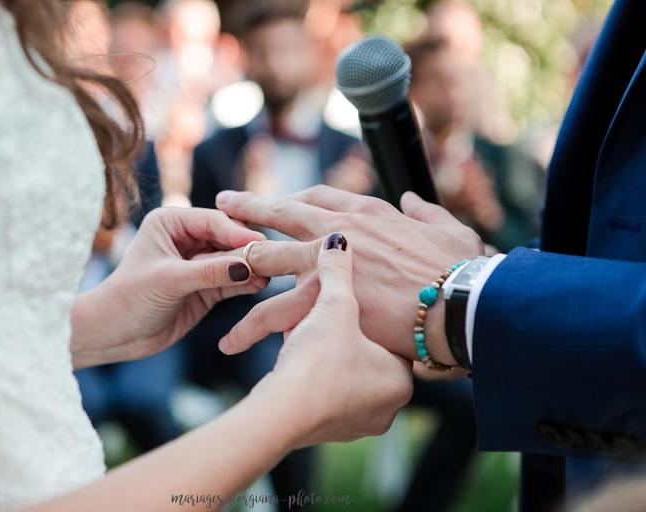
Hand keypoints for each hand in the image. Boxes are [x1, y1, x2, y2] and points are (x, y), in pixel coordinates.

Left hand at [71, 207, 267, 367]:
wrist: (114, 335)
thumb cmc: (129, 299)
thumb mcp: (169, 281)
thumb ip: (209, 272)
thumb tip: (248, 265)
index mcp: (171, 221)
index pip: (214, 221)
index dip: (237, 232)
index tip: (259, 243)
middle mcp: (187, 237)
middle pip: (229, 238)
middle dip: (249, 249)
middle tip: (273, 258)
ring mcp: (199, 263)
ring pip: (234, 259)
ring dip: (251, 266)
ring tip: (270, 274)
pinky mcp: (207, 287)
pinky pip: (233, 280)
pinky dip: (247, 282)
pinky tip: (261, 285)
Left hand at [215, 185, 483, 365]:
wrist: (461, 305)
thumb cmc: (462, 269)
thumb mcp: (449, 228)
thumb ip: (425, 210)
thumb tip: (412, 198)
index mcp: (368, 212)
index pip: (318, 195)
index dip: (292, 196)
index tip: (276, 200)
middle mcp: (340, 230)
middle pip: (281, 213)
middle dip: (248, 207)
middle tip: (222, 204)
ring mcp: (326, 264)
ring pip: (266, 259)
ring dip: (237, 265)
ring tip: (210, 272)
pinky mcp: (323, 301)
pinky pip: (274, 313)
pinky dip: (251, 326)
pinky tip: (233, 339)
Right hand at [250, 234, 412, 446]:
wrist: (283, 414)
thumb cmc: (319, 361)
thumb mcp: (333, 307)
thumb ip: (338, 272)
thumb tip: (337, 241)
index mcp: (401, 378)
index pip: (389, 334)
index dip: (364, 312)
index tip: (344, 301)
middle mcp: (388, 407)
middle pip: (362, 354)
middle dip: (338, 335)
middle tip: (320, 324)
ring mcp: (359, 424)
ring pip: (340, 373)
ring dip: (320, 353)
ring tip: (300, 341)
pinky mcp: (329, 431)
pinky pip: (323, 391)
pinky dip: (310, 373)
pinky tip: (293, 361)